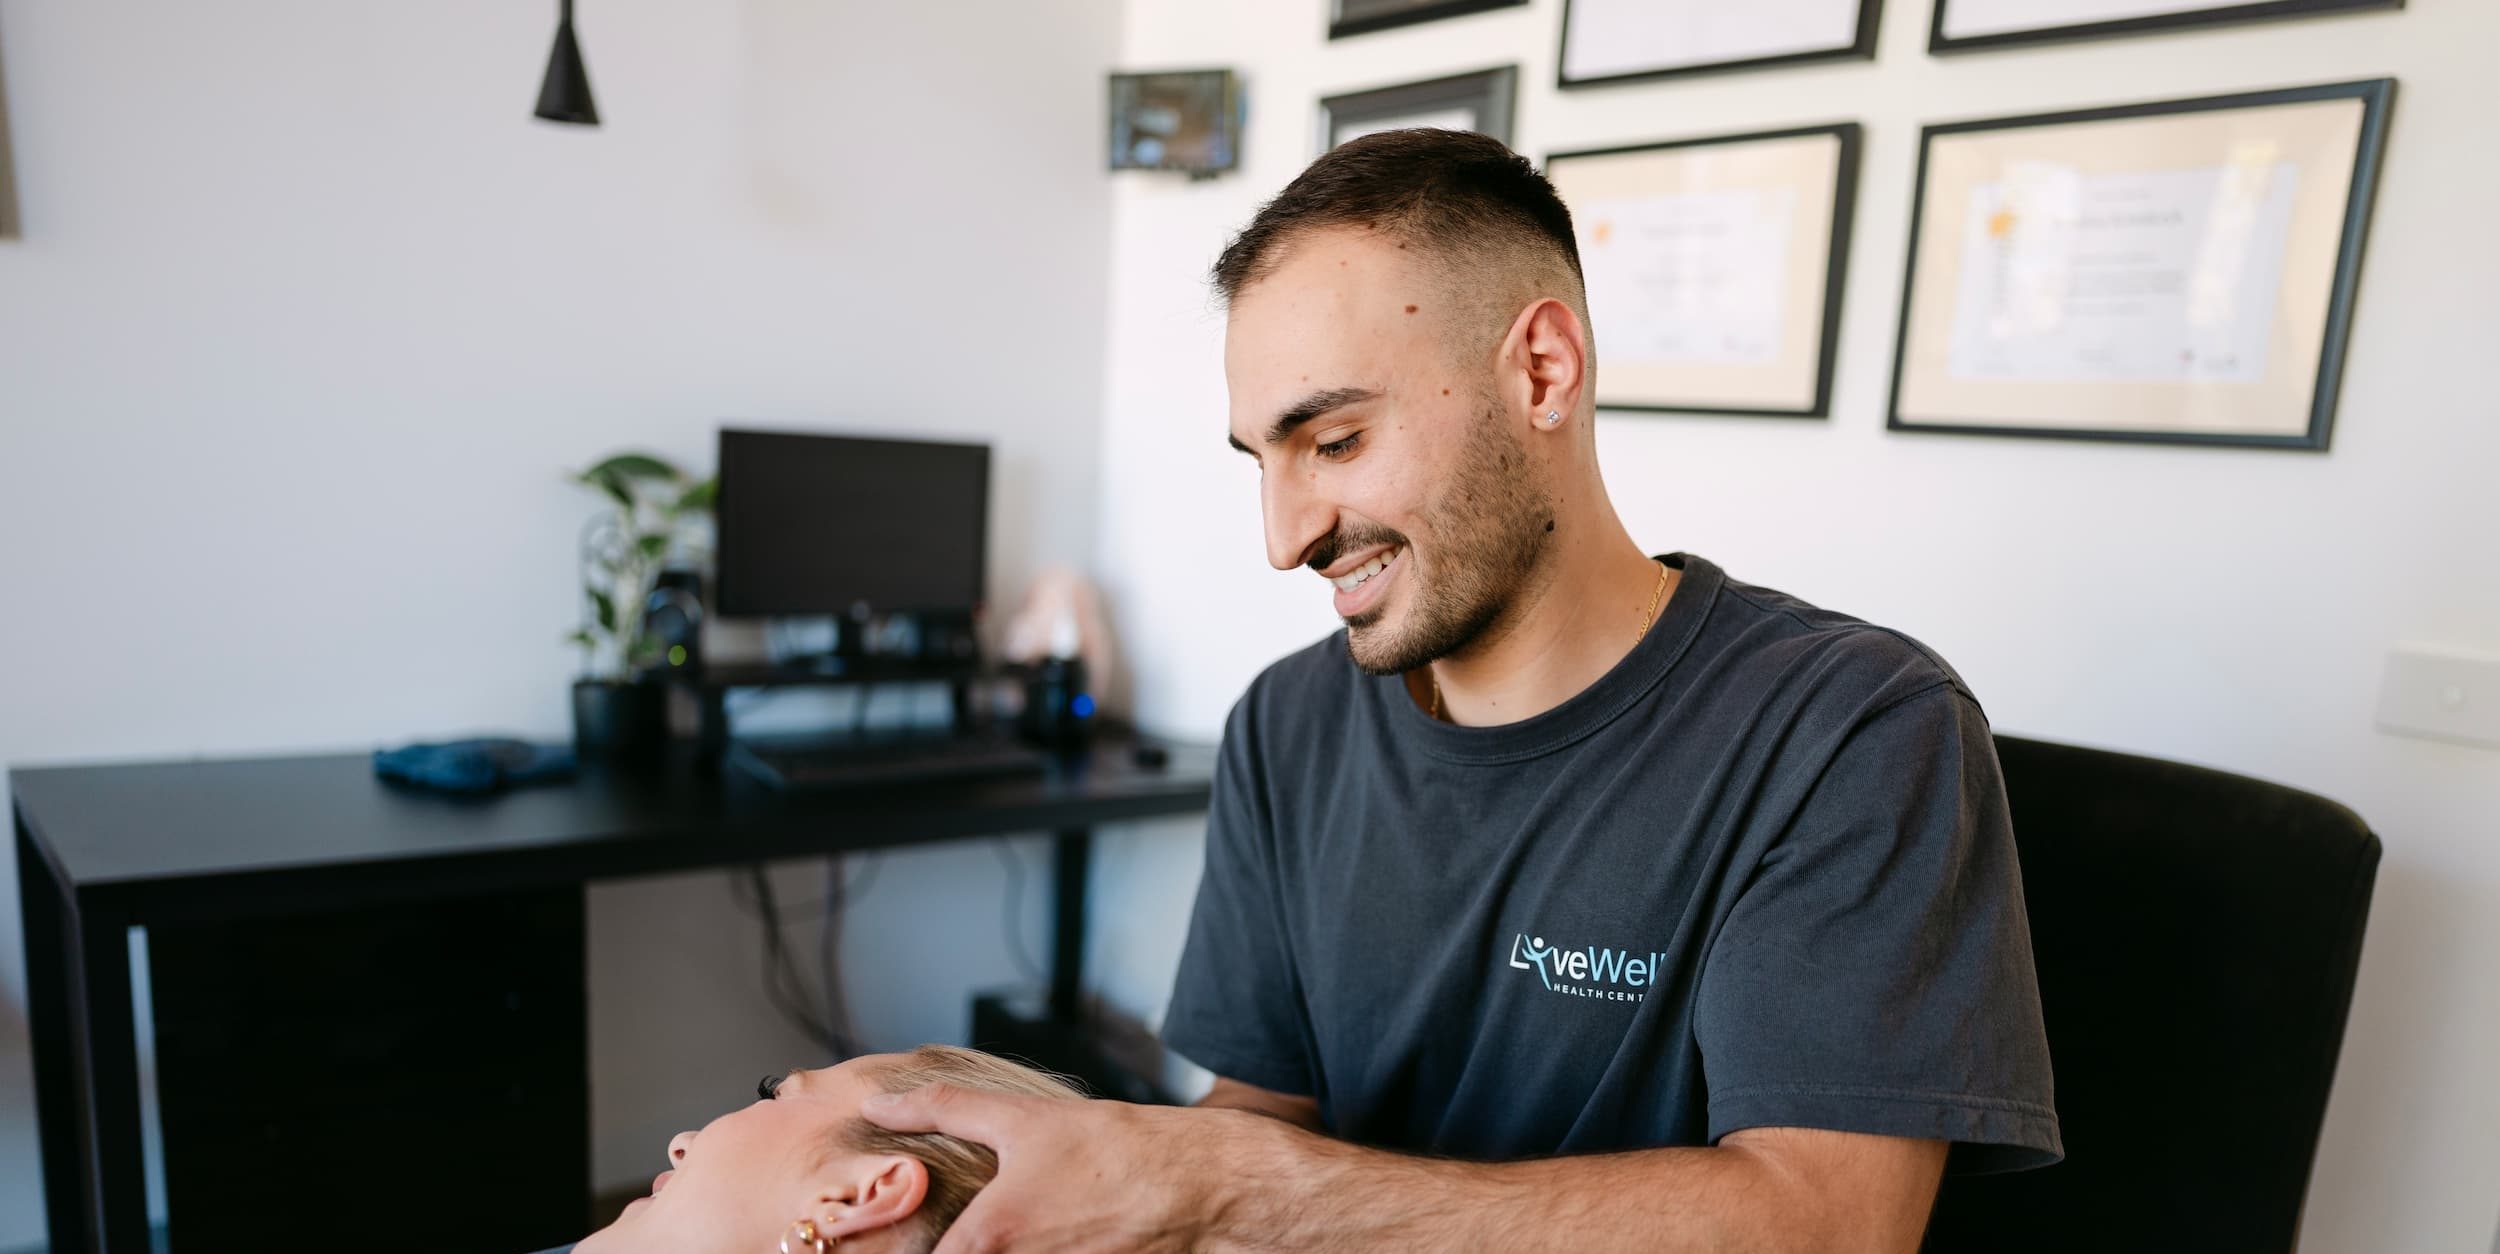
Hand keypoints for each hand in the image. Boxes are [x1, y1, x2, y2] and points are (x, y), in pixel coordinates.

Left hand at [859, 1083, 1263, 1253]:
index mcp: (986, 1240)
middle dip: (956, 1251)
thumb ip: (941, 1109)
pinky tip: (1054, 1239)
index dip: (913, 1251)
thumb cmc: (1112, 1150)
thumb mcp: (1021, 1118)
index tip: (905, 1239)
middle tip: (951, 1234)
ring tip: (1023, 1228)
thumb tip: (879, 1105)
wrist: (1196, 1185)